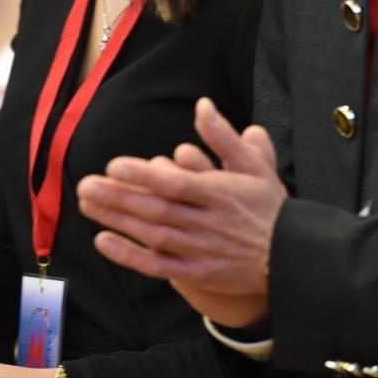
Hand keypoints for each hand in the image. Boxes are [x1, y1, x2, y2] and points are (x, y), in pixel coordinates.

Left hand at [77, 97, 283, 328]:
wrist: (293, 260)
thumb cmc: (269, 208)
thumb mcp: (255, 167)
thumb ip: (224, 136)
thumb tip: (202, 104)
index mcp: (220, 194)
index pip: (177, 183)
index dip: (144, 176)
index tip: (115, 166)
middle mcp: (207, 223)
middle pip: (156, 209)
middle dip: (118, 197)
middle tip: (84, 185)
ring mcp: (200, 250)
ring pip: (152, 235)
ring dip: (117, 220)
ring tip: (86, 205)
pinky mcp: (196, 273)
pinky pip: (157, 265)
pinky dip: (129, 255)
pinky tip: (103, 240)